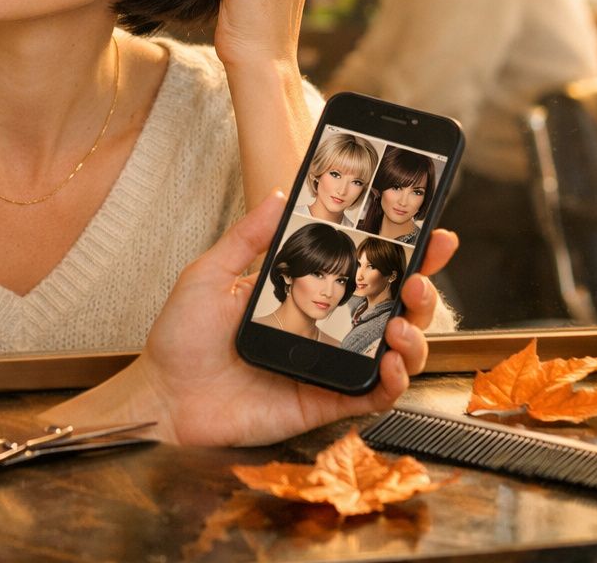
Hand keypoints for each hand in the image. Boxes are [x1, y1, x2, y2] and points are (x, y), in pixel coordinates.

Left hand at [47, 191, 458, 446]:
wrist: (163, 395)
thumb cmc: (182, 338)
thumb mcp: (211, 274)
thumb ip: (249, 237)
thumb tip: (280, 193)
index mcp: (306, 294)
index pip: (365, 269)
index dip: (405, 253)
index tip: (433, 231)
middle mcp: (327, 330)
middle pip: (394, 309)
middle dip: (422, 291)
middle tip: (420, 277)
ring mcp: (330, 368)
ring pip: (397, 353)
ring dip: (414, 337)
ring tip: (402, 324)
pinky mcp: (325, 404)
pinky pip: (374, 397)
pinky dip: (393, 383)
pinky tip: (390, 364)